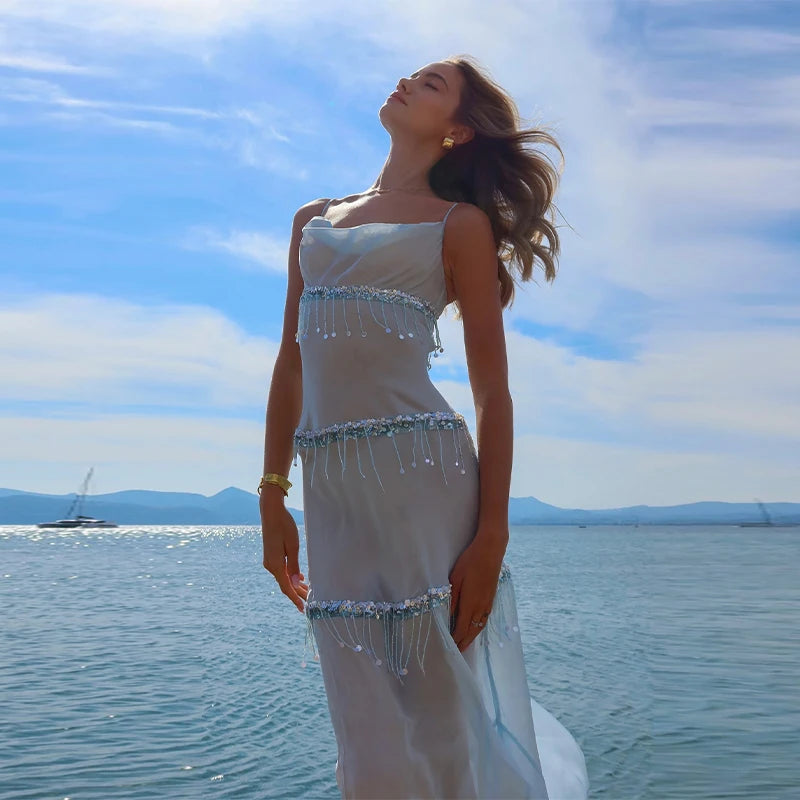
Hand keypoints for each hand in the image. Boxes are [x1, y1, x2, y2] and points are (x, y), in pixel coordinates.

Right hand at [260, 494, 308, 612]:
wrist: (271, 512)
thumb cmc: (284, 526)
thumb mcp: (293, 546)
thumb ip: (294, 566)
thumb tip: (295, 584)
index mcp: (275, 565)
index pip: (286, 587)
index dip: (295, 599)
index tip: (303, 609)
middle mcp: (270, 565)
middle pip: (285, 584)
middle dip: (297, 593)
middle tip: (310, 602)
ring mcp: (269, 560)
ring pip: (283, 577)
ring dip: (295, 584)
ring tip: (307, 591)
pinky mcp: (271, 555)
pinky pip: (281, 570)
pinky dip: (291, 576)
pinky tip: (300, 577)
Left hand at [448, 528, 507, 651]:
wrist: (491, 551)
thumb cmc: (470, 562)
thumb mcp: (456, 578)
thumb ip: (452, 598)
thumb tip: (448, 615)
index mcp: (470, 603)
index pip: (461, 628)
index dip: (455, 639)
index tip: (448, 648)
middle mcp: (481, 607)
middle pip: (472, 631)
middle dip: (464, 642)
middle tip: (457, 653)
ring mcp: (488, 603)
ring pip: (480, 626)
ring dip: (472, 636)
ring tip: (465, 644)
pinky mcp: (491, 598)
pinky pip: (485, 619)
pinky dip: (479, 627)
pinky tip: (476, 628)